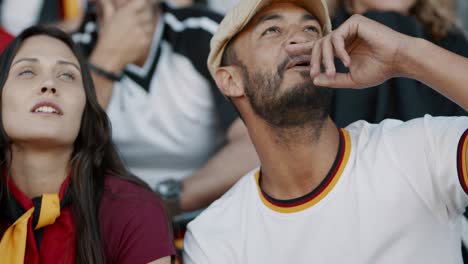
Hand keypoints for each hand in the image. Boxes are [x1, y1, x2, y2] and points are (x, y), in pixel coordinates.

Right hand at [91, 0, 154, 72]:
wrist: (110, 57)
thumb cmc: (107, 37)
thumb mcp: (107, 19)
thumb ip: (108, 6)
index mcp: (126, 13)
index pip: (141, 2)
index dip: (142, 4)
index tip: (140, 6)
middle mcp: (135, 21)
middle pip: (148, 13)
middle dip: (144, 15)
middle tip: (138, 20)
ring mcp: (142, 32)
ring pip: (151, 24)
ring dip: (146, 25)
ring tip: (136, 31)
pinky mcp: (146, 42)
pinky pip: (150, 35)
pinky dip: (146, 35)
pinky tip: (137, 39)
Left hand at [286, 14, 410, 88]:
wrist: (398, 61)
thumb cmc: (379, 70)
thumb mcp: (351, 80)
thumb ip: (332, 80)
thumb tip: (313, 80)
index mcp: (342, 49)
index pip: (318, 48)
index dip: (303, 49)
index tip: (287, 51)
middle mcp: (343, 37)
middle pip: (318, 44)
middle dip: (311, 59)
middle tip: (312, 72)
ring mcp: (349, 28)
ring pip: (325, 42)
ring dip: (325, 59)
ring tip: (331, 72)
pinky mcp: (354, 22)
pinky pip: (336, 37)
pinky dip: (339, 51)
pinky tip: (347, 61)